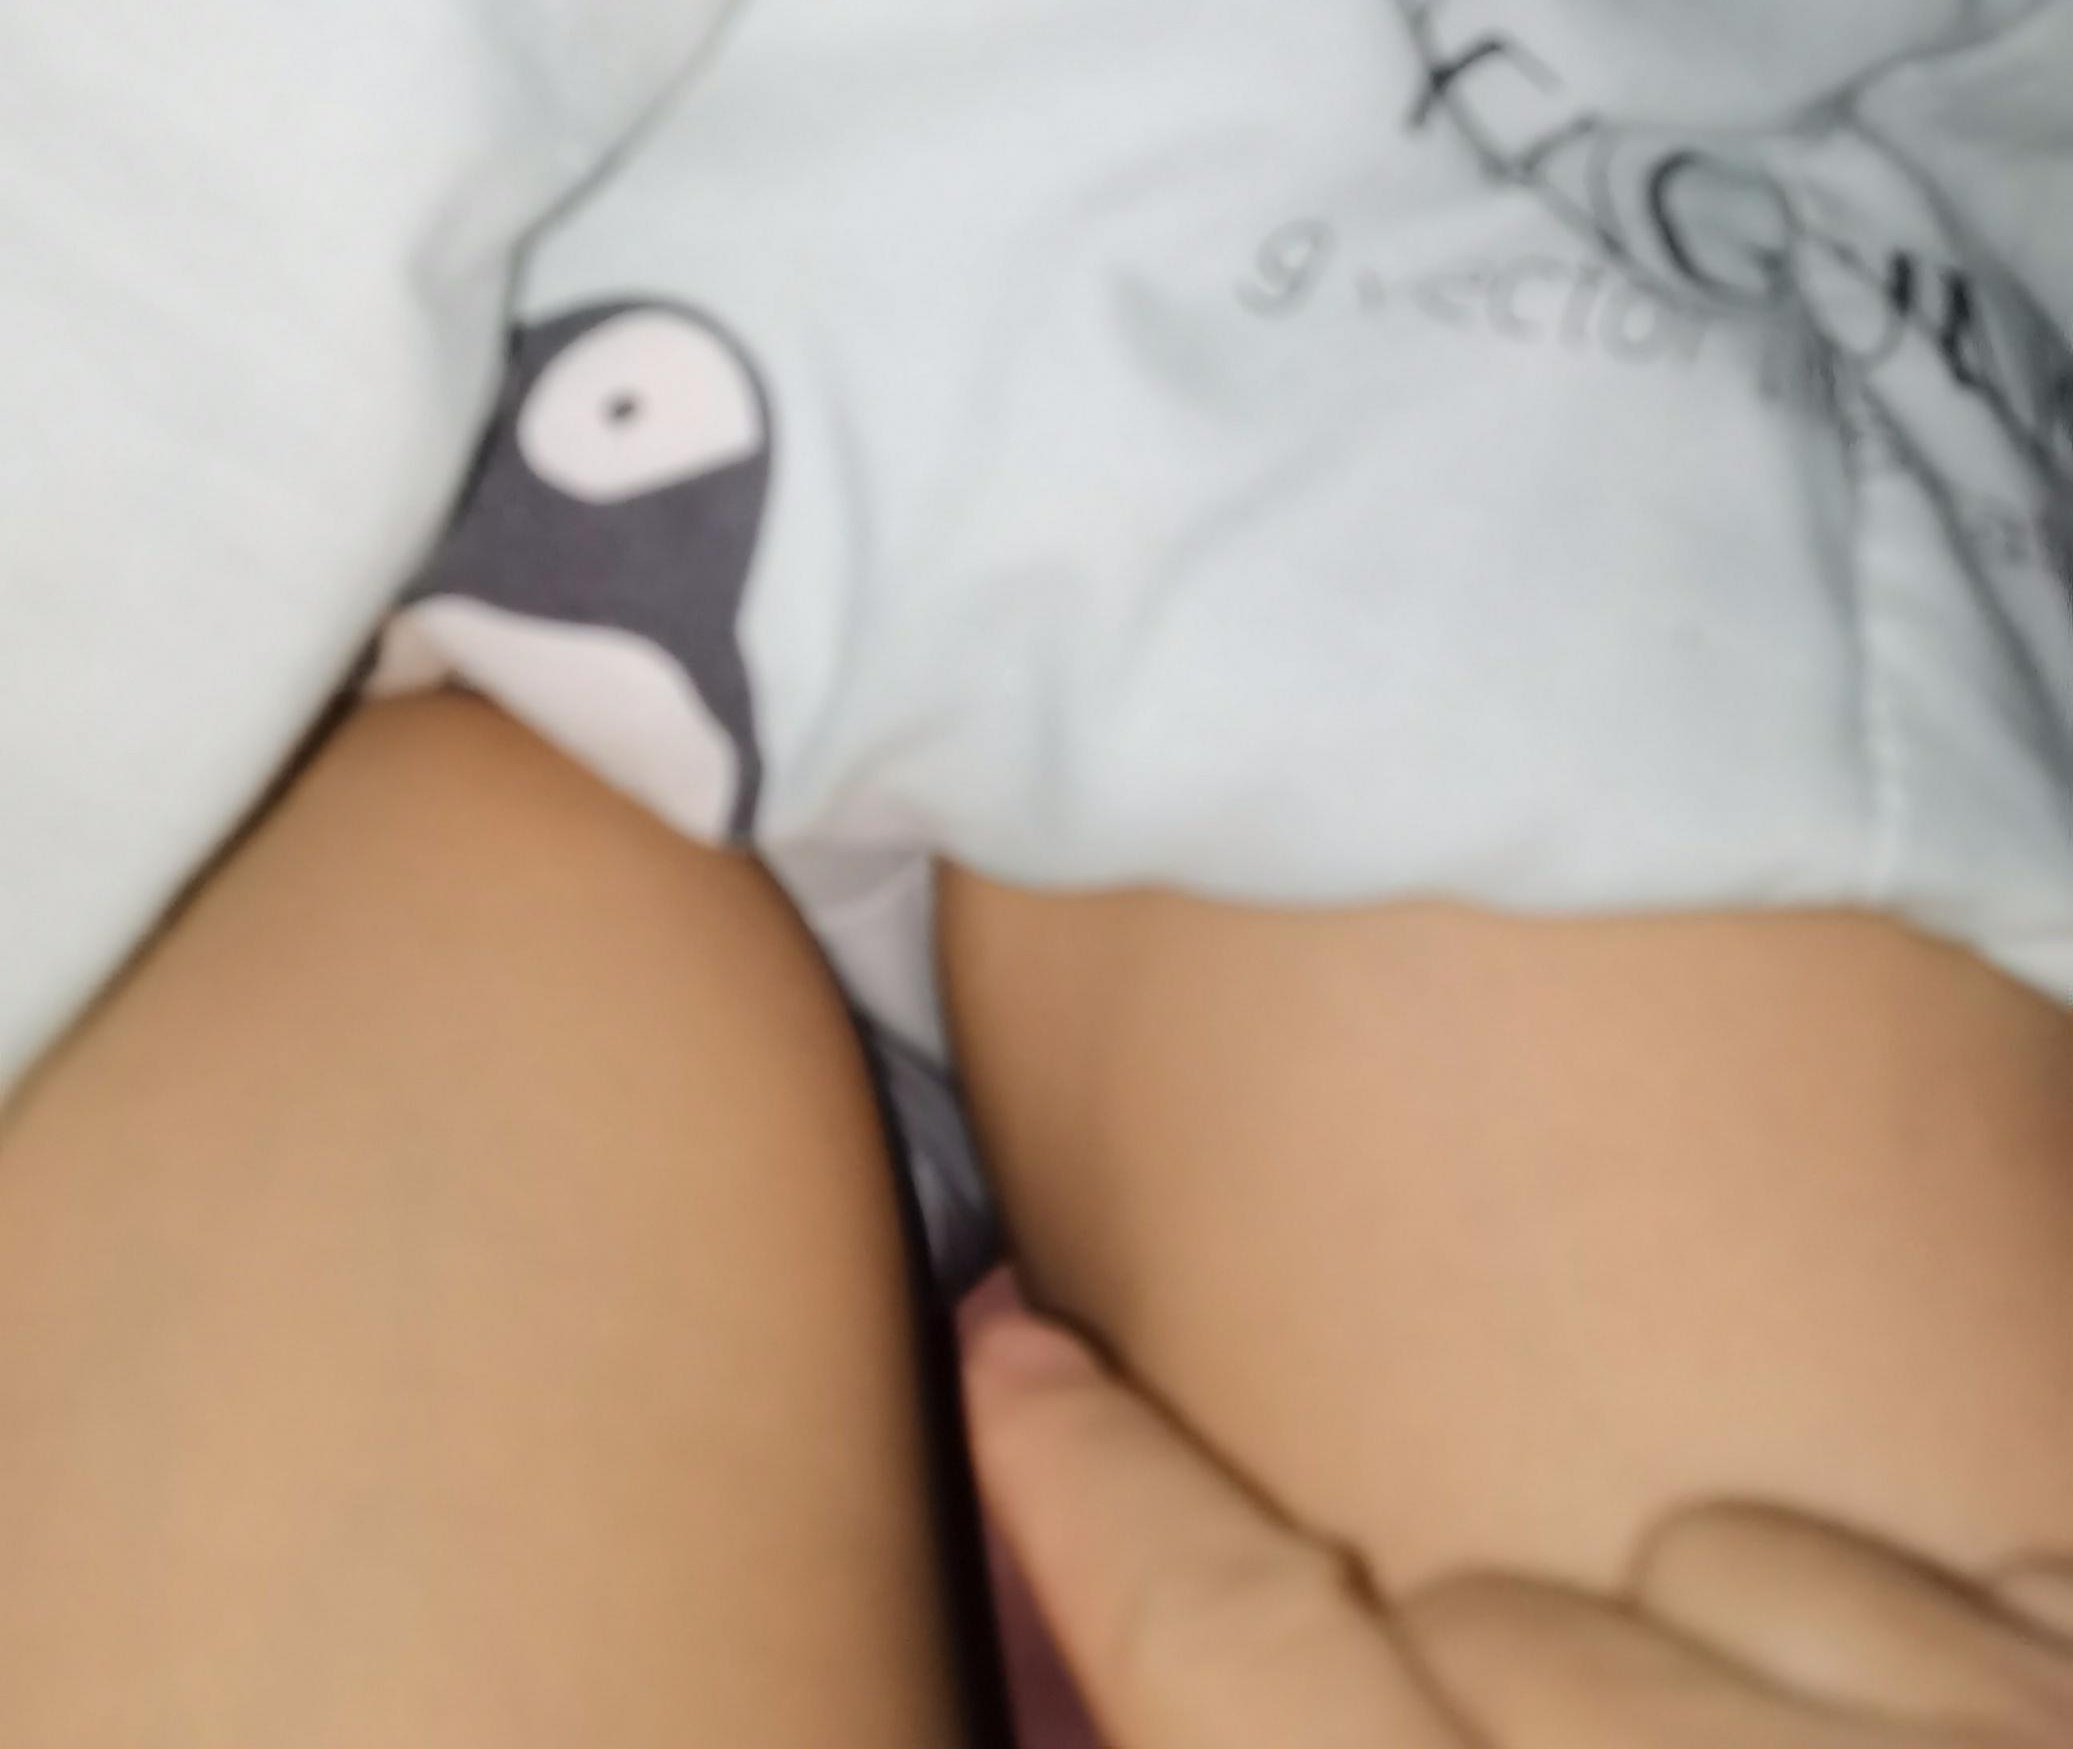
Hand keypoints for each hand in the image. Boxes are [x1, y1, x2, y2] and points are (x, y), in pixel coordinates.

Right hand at [967, 1315, 2072, 1745]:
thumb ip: (1304, 1741)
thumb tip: (1246, 1689)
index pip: (1237, 1660)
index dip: (1091, 1489)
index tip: (1019, 1353)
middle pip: (1471, 1622)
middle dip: (1460, 1722)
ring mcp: (1995, 1744)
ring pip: (1690, 1559)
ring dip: (1683, 1692)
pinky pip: (1916, 1555)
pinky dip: (1900, 1661)